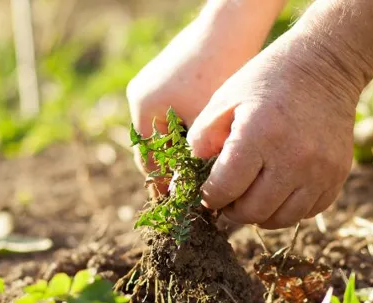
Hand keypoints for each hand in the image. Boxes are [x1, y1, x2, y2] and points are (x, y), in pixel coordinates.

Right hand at [127, 18, 264, 194]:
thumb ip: (192, 159)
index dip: (164, 187)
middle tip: (194, 197)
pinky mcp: (170, 79)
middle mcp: (141, 97)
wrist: (231, 24)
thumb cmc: (221, 71)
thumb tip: (184, 198)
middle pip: (155, 148)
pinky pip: (175, 116)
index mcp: (144, 109)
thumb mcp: (206, 122)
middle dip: (173, 171)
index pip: (149, 162)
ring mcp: (154, 86)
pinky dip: (189, 133)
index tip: (181, 208)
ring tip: (204, 174)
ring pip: (166, 133)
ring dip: (182, 153)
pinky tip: (211, 145)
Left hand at [186, 35, 362, 228]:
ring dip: (260, 214)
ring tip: (251, 197)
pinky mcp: (337, 176)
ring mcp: (319, 171)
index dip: (210, 196)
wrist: (326, 66)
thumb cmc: (267, 80)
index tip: (207, 191)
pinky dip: (288, 209)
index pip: (225, 189)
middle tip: (228, 198)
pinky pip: (307, 212)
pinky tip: (278, 190)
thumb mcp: (225, 98)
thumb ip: (203, 138)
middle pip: (252, 211)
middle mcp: (292, 158)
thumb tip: (190, 178)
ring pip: (280, 219)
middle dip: (233, 210)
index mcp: (259, 135)